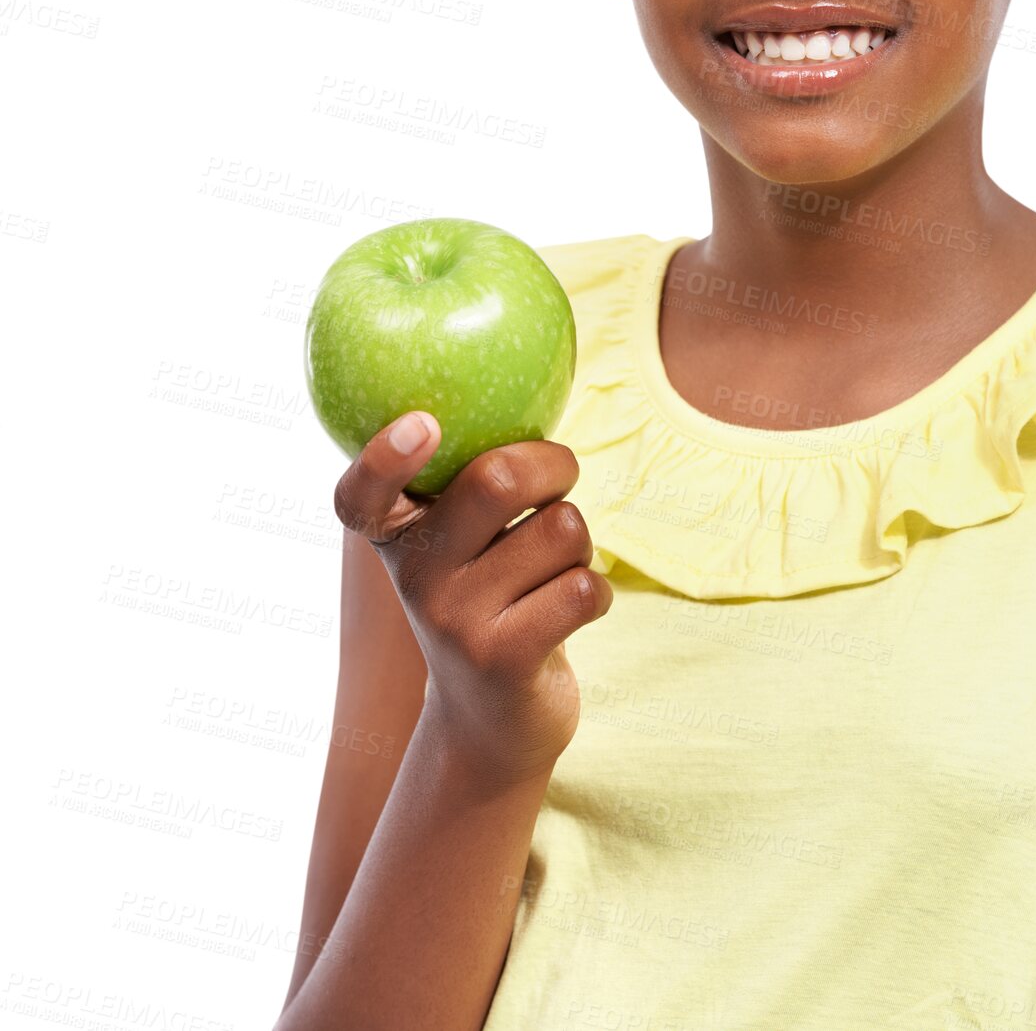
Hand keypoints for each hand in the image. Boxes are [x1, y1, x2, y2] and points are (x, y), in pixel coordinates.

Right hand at [332, 412, 613, 786]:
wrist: (489, 724)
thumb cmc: (488, 597)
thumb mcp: (457, 544)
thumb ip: (469, 479)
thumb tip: (531, 386)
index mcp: (394, 537)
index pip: (360, 494)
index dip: (386, 456)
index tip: (423, 425)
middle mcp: (413, 577)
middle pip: (497, 480)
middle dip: (553, 466)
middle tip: (559, 481)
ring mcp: (455, 622)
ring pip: (561, 528)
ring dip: (580, 542)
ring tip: (554, 570)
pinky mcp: (504, 660)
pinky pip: (584, 587)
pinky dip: (598, 590)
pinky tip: (573, 610)